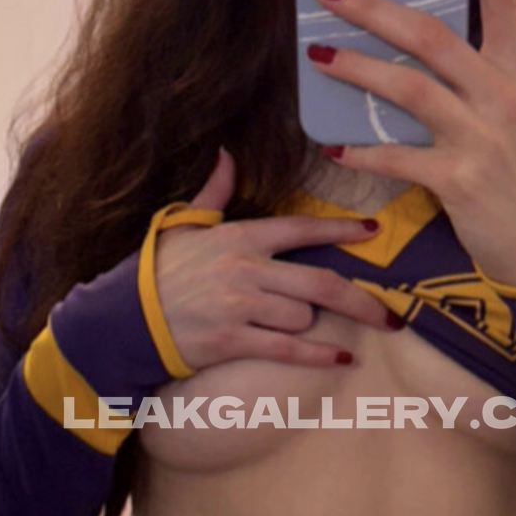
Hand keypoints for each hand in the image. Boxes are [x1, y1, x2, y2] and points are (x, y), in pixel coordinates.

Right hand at [153, 148, 399, 369]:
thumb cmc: (156, 272)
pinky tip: (342, 359)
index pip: (300, 229)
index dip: (340, 230)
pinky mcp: (232, 341)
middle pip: (320, 282)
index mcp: (238, 237)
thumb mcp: (182, 226)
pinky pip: (288, 349)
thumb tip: (225, 156)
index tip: (372, 232)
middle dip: (361, 300)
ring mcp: (239, 306)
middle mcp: (245, 269)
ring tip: (305, 329)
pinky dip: (318, 356)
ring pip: (303, 316)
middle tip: (391, 314)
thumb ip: (213, 194)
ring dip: (312, 325)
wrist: (124, 319)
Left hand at [306, 0, 515, 290]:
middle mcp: (502, 95)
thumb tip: (413, 32)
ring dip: (357, 69)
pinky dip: (362, 152)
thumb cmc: (513, 168)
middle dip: (374, 7)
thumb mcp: (511, 109)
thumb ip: (475, 69)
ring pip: (410, 89)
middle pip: (432, 36)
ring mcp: (482, 137)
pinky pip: (399, 158)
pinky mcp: (461, 180)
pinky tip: (332, 145)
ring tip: (316, 54)